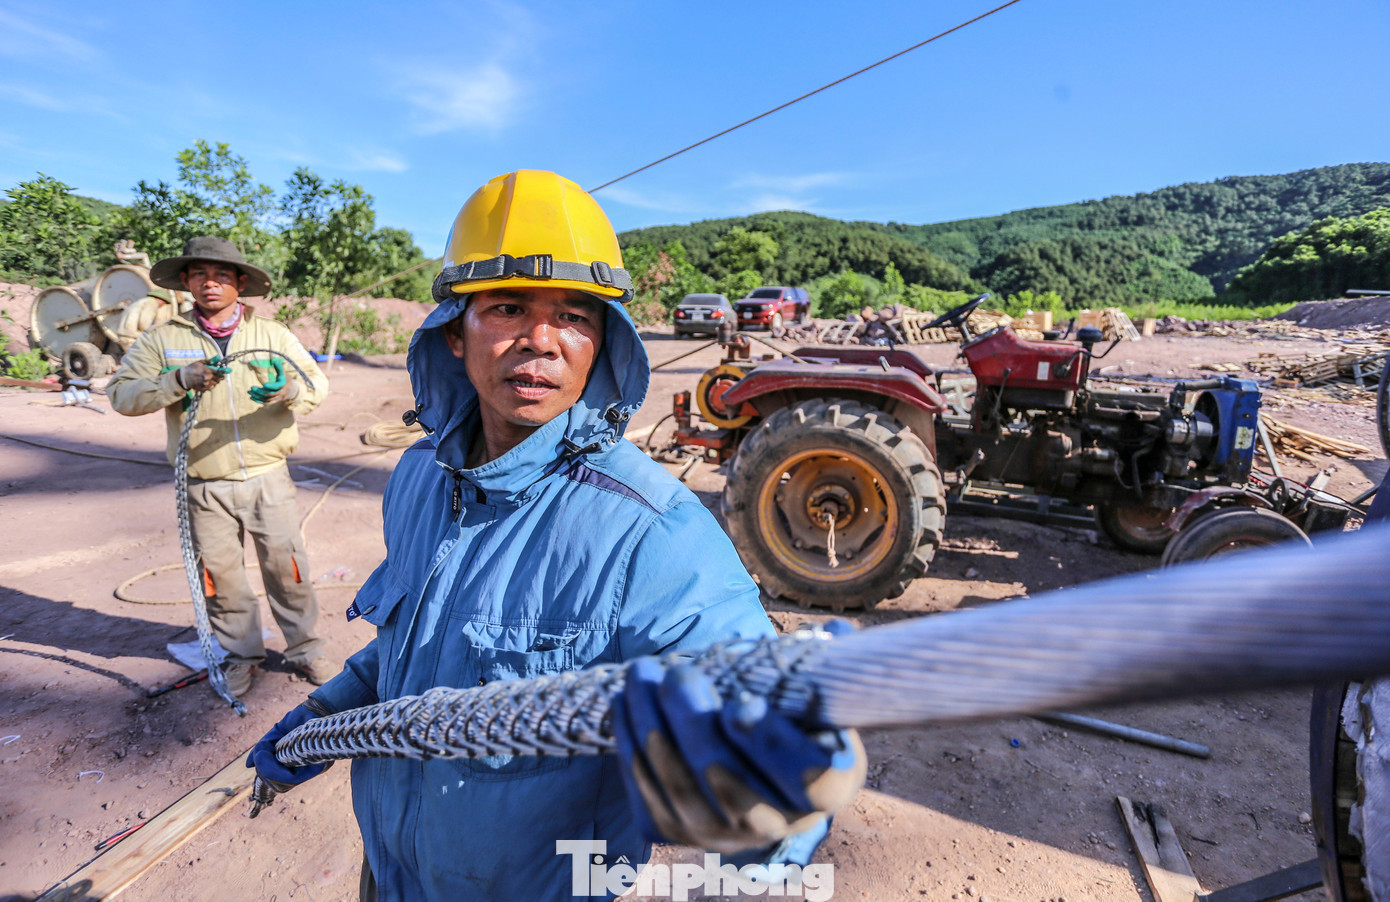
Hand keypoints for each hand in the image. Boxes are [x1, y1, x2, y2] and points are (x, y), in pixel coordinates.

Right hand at [176, 358, 230, 390]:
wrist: (183, 378)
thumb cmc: (191, 368)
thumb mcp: (199, 362)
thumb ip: (209, 361)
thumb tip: (216, 359)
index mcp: (207, 371)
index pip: (219, 372)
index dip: (224, 371)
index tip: (228, 370)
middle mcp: (207, 378)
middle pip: (219, 378)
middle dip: (220, 376)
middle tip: (220, 375)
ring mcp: (206, 384)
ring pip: (216, 383)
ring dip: (216, 381)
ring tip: (212, 378)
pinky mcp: (204, 388)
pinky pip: (211, 387)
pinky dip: (212, 384)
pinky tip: (208, 381)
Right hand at [247, 704, 328, 791]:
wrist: (317, 706)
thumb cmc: (299, 719)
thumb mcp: (276, 734)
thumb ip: (263, 749)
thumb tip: (248, 766)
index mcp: (296, 766)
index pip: (278, 782)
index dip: (265, 772)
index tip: (260, 756)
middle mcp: (306, 770)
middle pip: (278, 786)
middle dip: (264, 771)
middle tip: (261, 753)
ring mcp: (313, 770)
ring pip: (283, 784)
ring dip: (267, 770)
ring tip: (264, 752)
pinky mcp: (319, 766)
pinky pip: (292, 778)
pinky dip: (274, 769)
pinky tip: (270, 753)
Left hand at [248, 358, 296, 403]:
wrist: (291, 390)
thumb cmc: (285, 379)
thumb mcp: (283, 373)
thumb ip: (279, 367)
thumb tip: (274, 359)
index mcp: (283, 385)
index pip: (277, 387)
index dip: (271, 386)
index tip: (264, 384)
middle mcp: (281, 393)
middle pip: (270, 394)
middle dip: (260, 391)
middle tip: (252, 387)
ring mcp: (278, 398)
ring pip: (267, 399)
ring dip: (257, 396)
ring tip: (249, 391)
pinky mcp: (275, 401)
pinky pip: (266, 403)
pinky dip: (259, 401)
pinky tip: (251, 397)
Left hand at [613, 655, 865, 853]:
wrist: (753, 761)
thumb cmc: (792, 713)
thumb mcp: (822, 692)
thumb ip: (827, 665)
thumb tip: (837, 634)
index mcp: (830, 788)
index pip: (807, 779)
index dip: (771, 745)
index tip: (741, 703)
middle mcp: (777, 824)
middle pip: (727, 782)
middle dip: (694, 722)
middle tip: (677, 673)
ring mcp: (723, 836)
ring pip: (679, 786)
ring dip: (652, 724)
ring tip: (642, 673)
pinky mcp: (676, 834)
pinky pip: (645, 792)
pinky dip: (629, 743)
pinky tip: (624, 701)